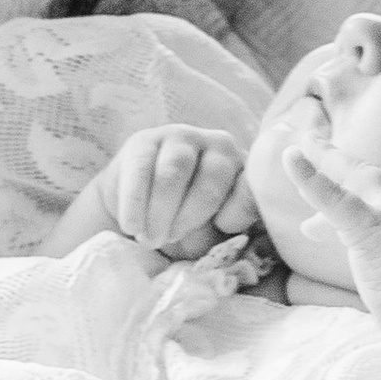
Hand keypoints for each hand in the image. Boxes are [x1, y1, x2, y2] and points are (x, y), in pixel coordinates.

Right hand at [94, 126, 256, 258]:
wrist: (140, 213)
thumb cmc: (186, 224)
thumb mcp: (211, 233)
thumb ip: (224, 231)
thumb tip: (225, 230)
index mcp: (244, 169)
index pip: (249, 188)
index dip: (237, 214)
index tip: (220, 230)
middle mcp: (219, 145)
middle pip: (211, 178)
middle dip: (189, 217)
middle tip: (169, 241)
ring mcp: (182, 137)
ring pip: (174, 171)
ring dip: (161, 210)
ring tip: (150, 238)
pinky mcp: (144, 141)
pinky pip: (140, 168)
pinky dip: (135, 202)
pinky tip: (131, 226)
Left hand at [283, 135, 380, 319]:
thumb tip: (379, 260)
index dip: (364, 205)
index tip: (337, 221)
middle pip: (371, 181)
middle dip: (341, 165)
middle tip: (317, 147)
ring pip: (353, 177)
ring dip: (325, 160)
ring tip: (301, 147)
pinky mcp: (370, 226)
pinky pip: (332, 197)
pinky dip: (309, 177)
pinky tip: (290, 157)